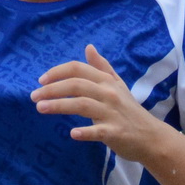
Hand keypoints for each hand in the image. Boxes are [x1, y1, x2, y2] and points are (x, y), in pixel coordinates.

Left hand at [31, 44, 161, 162]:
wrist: (151, 137)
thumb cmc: (130, 111)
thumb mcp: (117, 85)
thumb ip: (102, 67)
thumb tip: (88, 47)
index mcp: (107, 81)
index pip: (78, 69)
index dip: (57, 72)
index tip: (41, 81)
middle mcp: (109, 94)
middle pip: (76, 85)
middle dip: (52, 89)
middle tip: (34, 96)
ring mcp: (112, 113)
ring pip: (82, 104)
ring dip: (59, 105)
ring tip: (40, 108)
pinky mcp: (115, 132)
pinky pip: (98, 131)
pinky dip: (85, 132)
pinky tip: (72, 133)